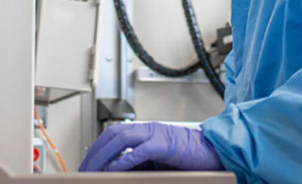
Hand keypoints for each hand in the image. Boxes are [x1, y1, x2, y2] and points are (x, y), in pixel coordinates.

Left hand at [78, 122, 223, 172]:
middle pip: (113, 134)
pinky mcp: (167, 145)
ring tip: (95, 170)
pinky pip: (142, 150)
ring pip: (123, 138)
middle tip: (84, 170)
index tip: (86, 165)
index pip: (113, 135)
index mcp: (146, 132)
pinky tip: (115, 168)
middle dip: (95, 152)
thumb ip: (138, 164)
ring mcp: (158, 135)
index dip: (96, 149)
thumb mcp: (158, 163)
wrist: (216, 153)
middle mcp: (149, 130)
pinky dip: (126, 159)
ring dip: (105, 155)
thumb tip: (115, 172)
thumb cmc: (190, 159)